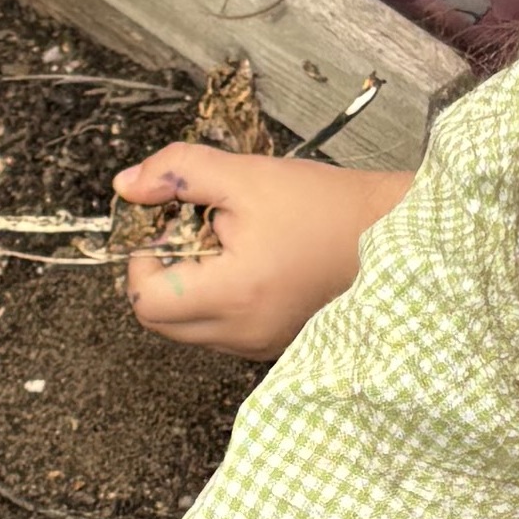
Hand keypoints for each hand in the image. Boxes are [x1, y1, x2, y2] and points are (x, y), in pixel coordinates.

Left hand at [117, 150, 409, 356]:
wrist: (390, 235)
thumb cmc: (327, 208)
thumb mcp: (244, 176)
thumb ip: (178, 173)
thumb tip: (128, 185)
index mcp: (233, 295)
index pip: (145, 299)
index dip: (142, 257)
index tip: (165, 224)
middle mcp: (242, 333)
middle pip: (160, 320)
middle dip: (163, 271)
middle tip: (191, 229)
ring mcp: (257, 344)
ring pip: (188, 327)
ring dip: (190, 285)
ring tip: (227, 242)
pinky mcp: (271, 343)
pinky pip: (220, 329)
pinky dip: (217, 298)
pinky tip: (247, 261)